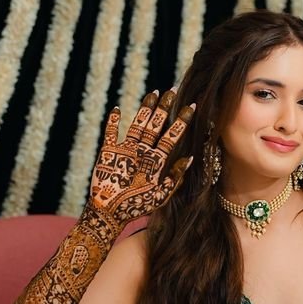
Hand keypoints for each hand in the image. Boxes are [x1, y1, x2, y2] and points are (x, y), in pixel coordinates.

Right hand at [88, 88, 194, 223]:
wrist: (111, 214)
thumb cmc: (137, 207)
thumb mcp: (161, 195)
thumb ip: (175, 177)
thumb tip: (190, 157)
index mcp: (157, 160)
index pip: (172, 136)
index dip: (182, 121)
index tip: (193, 106)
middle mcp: (143, 151)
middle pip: (156, 125)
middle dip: (165, 107)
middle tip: (174, 89)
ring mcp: (127, 150)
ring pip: (138, 124)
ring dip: (146, 109)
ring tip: (155, 92)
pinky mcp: (109, 152)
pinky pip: (111, 133)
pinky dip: (114, 122)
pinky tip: (118, 109)